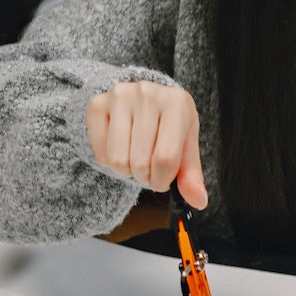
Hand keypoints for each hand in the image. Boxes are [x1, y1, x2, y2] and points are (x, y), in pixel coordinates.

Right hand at [85, 80, 207, 206]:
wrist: (145, 99)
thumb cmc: (169, 125)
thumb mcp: (186, 145)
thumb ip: (191, 174)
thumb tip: (198, 201)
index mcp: (177, 103)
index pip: (165, 159)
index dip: (162, 180)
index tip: (163, 179)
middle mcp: (148, 94)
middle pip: (141, 163)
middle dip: (145, 177)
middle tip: (148, 166)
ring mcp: (120, 96)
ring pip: (118, 161)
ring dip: (127, 171)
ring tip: (135, 156)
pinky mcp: (97, 104)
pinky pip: (100, 154)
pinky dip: (109, 161)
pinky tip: (120, 147)